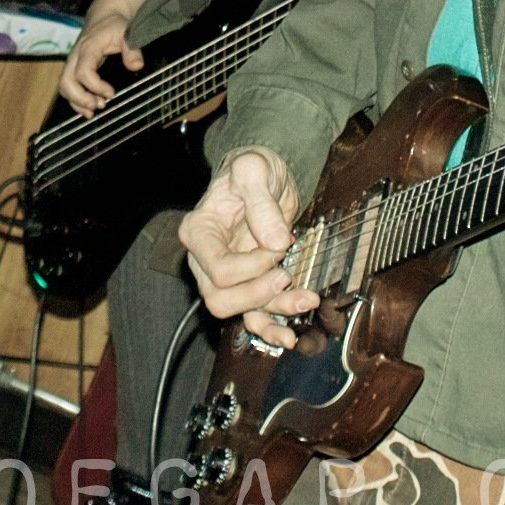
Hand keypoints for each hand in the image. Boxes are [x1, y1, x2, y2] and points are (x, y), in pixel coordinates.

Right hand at [60, 12, 143, 114]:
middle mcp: (75, 57)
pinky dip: (75, 101)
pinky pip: (68, 87)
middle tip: (99, 106)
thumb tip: (136, 66)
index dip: (95, 86)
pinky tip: (88, 108)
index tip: (111, 93)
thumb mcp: (126, 32)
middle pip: (66, 82)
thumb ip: (132, 49)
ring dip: (76, 102)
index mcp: (88, 48)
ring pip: (64, 87)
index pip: (83, 72)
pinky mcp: (73, 68)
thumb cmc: (114, 26)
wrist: (104, 16)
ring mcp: (72, 63)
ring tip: (93, 111)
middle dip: (80, 99)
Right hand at [178, 148, 315, 347]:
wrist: (264, 176)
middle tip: (286, 276)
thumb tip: (275, 242)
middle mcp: (205, 260)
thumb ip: (261, 203)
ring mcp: (226, 276)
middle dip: (257, 295)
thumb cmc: (252, 170)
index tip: (278, 247)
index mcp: (199, 232)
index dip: (251, 266)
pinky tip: (290, 333)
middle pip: (220, 298)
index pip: (217, 268)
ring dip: (273, 313)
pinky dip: (271, 327)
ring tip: (305, 301)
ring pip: (239, 312)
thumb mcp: (255, 170)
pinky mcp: (247, 284)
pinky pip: (253, 316)